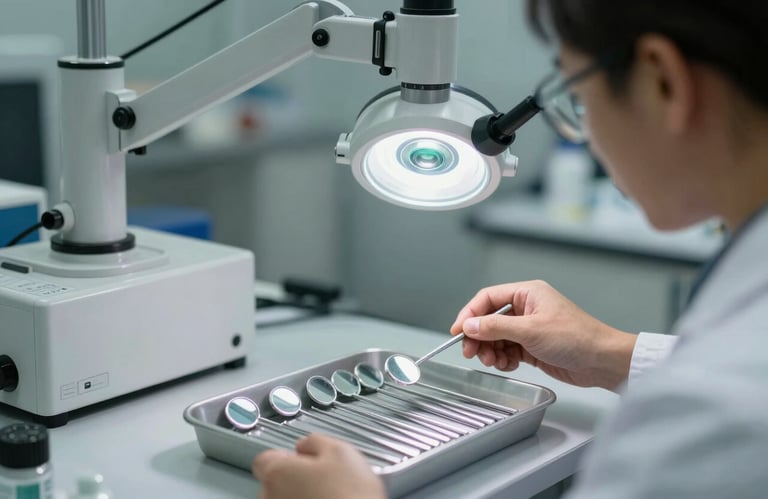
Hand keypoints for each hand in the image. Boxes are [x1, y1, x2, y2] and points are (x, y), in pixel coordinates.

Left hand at [252, 434, 385, 498]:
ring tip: (329, 498)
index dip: (288, 457)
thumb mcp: (341, 452)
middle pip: (276, 482)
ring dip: (301, 497)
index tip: (302, 460)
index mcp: (278, 474)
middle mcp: (270, 498)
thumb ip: (314, 441)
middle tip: (324, 481)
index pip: (265, 459)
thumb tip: (304, 445)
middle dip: (296, 479)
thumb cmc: (350, 496)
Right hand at [450, 280, 636, 390]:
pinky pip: (508, 350)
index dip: (469, 314)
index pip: (488, 298)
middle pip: (489, 319)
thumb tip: (469, 326)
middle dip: (479, 336)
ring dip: (490, 350)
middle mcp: (527, 308)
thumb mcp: (530, 330)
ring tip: (493, 362)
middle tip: (470, 353)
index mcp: (528, 293)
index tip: (457, 332)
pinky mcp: (533, 347)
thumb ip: (496, 327)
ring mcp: (530, 328)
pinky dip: (503, 359)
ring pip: (497, 337)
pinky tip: (506, 365)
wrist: (602, 362)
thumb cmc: (577, 338)